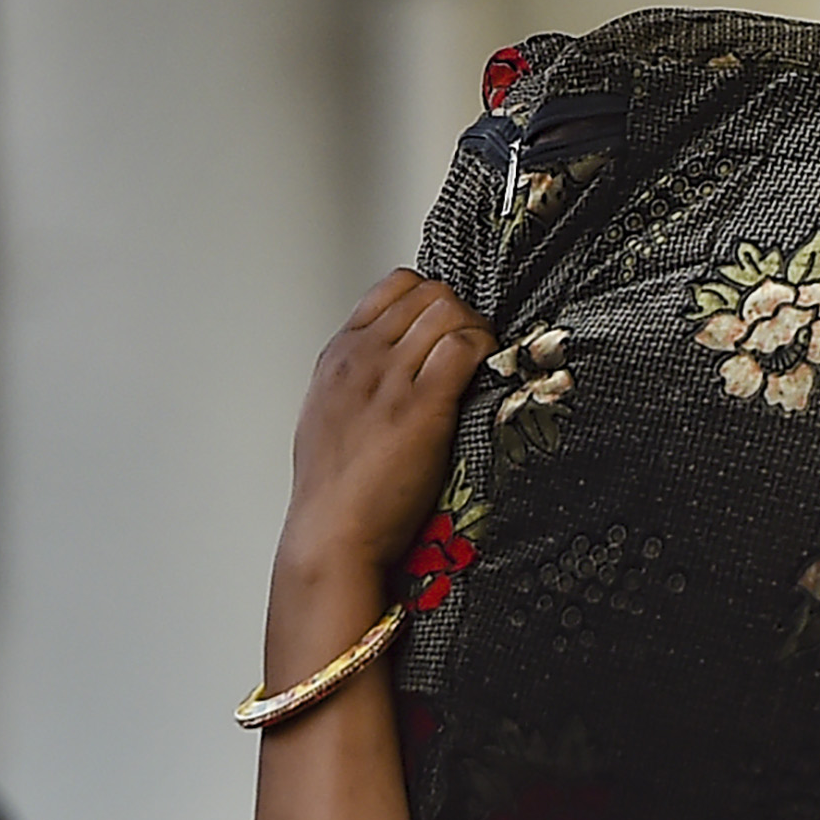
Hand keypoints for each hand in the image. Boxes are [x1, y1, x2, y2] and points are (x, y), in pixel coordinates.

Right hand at [277, 271, 492, 593]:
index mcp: (340, 354)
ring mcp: (391, 379)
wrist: (331, 533)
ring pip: (449, 311)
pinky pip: (464, 349)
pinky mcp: (422, 409)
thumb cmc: (333, 488)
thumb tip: (389, 373)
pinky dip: (487, 352)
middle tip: (475, 349)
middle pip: (429, 292)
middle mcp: (364, 356)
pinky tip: (490, 377)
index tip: (447, 330)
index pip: (394, 286)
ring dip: (479, 331)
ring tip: (485, 366)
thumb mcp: (329, 415)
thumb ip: (357, 381)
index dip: (432, 300)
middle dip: (462, 314)